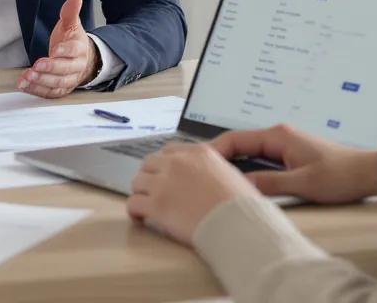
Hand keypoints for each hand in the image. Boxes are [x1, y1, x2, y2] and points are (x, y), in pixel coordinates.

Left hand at [19, 0, 95, 97]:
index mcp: (80, 49)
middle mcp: (76, 66)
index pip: (74, 51)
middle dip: (50, 69)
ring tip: (27, 77)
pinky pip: (50, 93)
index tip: (55, 50)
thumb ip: (70, 12)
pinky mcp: (61, 89)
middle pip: (65, 70)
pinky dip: (37, 90)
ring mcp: (69, 80)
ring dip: (42, 81)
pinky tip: (25, 85)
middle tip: (36, 66)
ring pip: (57, 83)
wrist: (82, 60)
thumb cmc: (72, 41)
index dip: (65, 51)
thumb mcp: (71, 25)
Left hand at [126, 143, 255, 247]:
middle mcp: (177, 162)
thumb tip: (210, 178)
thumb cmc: (243, 206)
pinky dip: (135, 212)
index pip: (170, 150)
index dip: (166, 164)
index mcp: (199, 153)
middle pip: (149, 163)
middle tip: (156, 192)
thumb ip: (215, 170)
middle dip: (150, 177)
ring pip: (137, 182)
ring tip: (147, 206)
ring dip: (142, 193)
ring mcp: (164, 182)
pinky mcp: (155, 204)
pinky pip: (133, 203)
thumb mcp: (233, 175)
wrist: (237, 225)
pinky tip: (141, 220)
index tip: (168, 177)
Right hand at [207, 124, 376, 203]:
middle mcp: (278, 135)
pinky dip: (247, 168)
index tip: (198, 165)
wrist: (368, 173)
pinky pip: (260, 158)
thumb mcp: (302, 183)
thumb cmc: (340, 175)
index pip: (235, 139)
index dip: (213, 151)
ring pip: (249, 152)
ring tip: (215, 180)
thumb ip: (269, 183)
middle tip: (201, 175)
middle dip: (219, 157)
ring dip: (233, 163)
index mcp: (278, 136)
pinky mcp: (290, 155)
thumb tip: (237, 185)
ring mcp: (284, 144)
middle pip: (238, 144)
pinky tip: (241, 182)